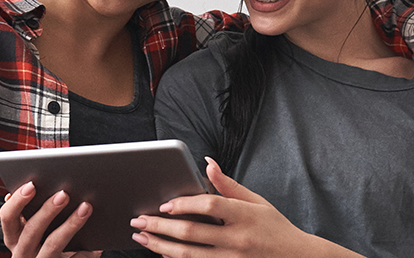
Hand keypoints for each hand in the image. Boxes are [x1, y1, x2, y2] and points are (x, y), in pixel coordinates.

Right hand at [0, 182, 101, 257]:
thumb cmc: (41, 248)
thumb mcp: (28, 233)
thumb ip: (27, 214)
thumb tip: (28, 190)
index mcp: (14, 239)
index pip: (7, 217)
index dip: (17, 201)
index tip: (32, 185)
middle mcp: (23, 253)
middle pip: (31, 231)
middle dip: (47, 210)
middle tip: (64, 194)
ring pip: (53, 244)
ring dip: (70, 224)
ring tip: (85, 208)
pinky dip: (85, 250)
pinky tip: (95, 241)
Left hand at [129, 157, 359, 257]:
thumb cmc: (274, 228)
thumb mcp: (257, 202)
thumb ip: (229, 185)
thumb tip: (207, 164)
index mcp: (246, 216)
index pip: (210, 206)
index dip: (185, 204)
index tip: (165, 203)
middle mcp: (237, 240)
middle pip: (191, 232)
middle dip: (160, 225)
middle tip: (138, 219)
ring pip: (188, 255)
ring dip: (160, 245)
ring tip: (141, 236)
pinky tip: (161, 252)